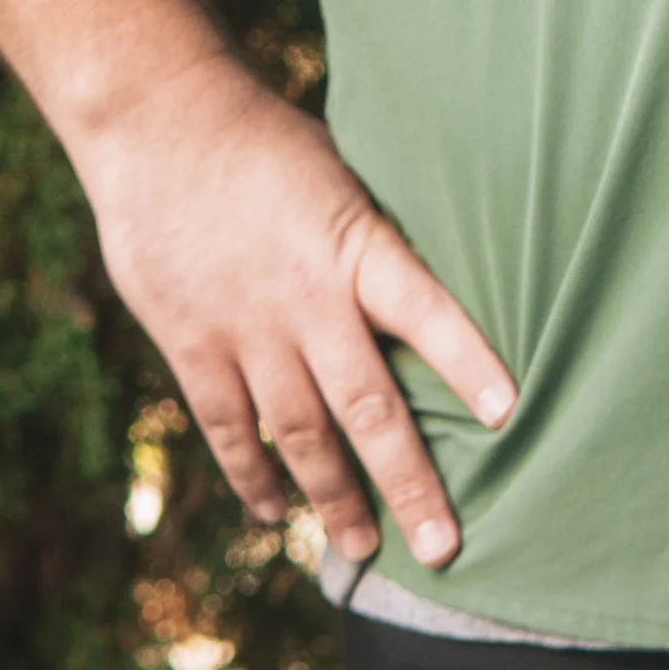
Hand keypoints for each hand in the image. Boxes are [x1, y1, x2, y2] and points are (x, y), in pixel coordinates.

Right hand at [76, 54, 514, 569]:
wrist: (158, 121)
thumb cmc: (265, 140)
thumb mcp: (341, 174)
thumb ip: (373, 244)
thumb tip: (421, 298)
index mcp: (355, 246)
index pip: (427, 311)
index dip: (468, 363)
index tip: (510, 414)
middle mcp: (306, 299)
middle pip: (367, 407)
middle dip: (407, 483)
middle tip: (442, 548)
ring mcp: (245, 329)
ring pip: (300, 433)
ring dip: (334, 498)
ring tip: (362, 549)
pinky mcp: (192, 344)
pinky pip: (229, 427)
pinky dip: (253, 474)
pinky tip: (275, 512)